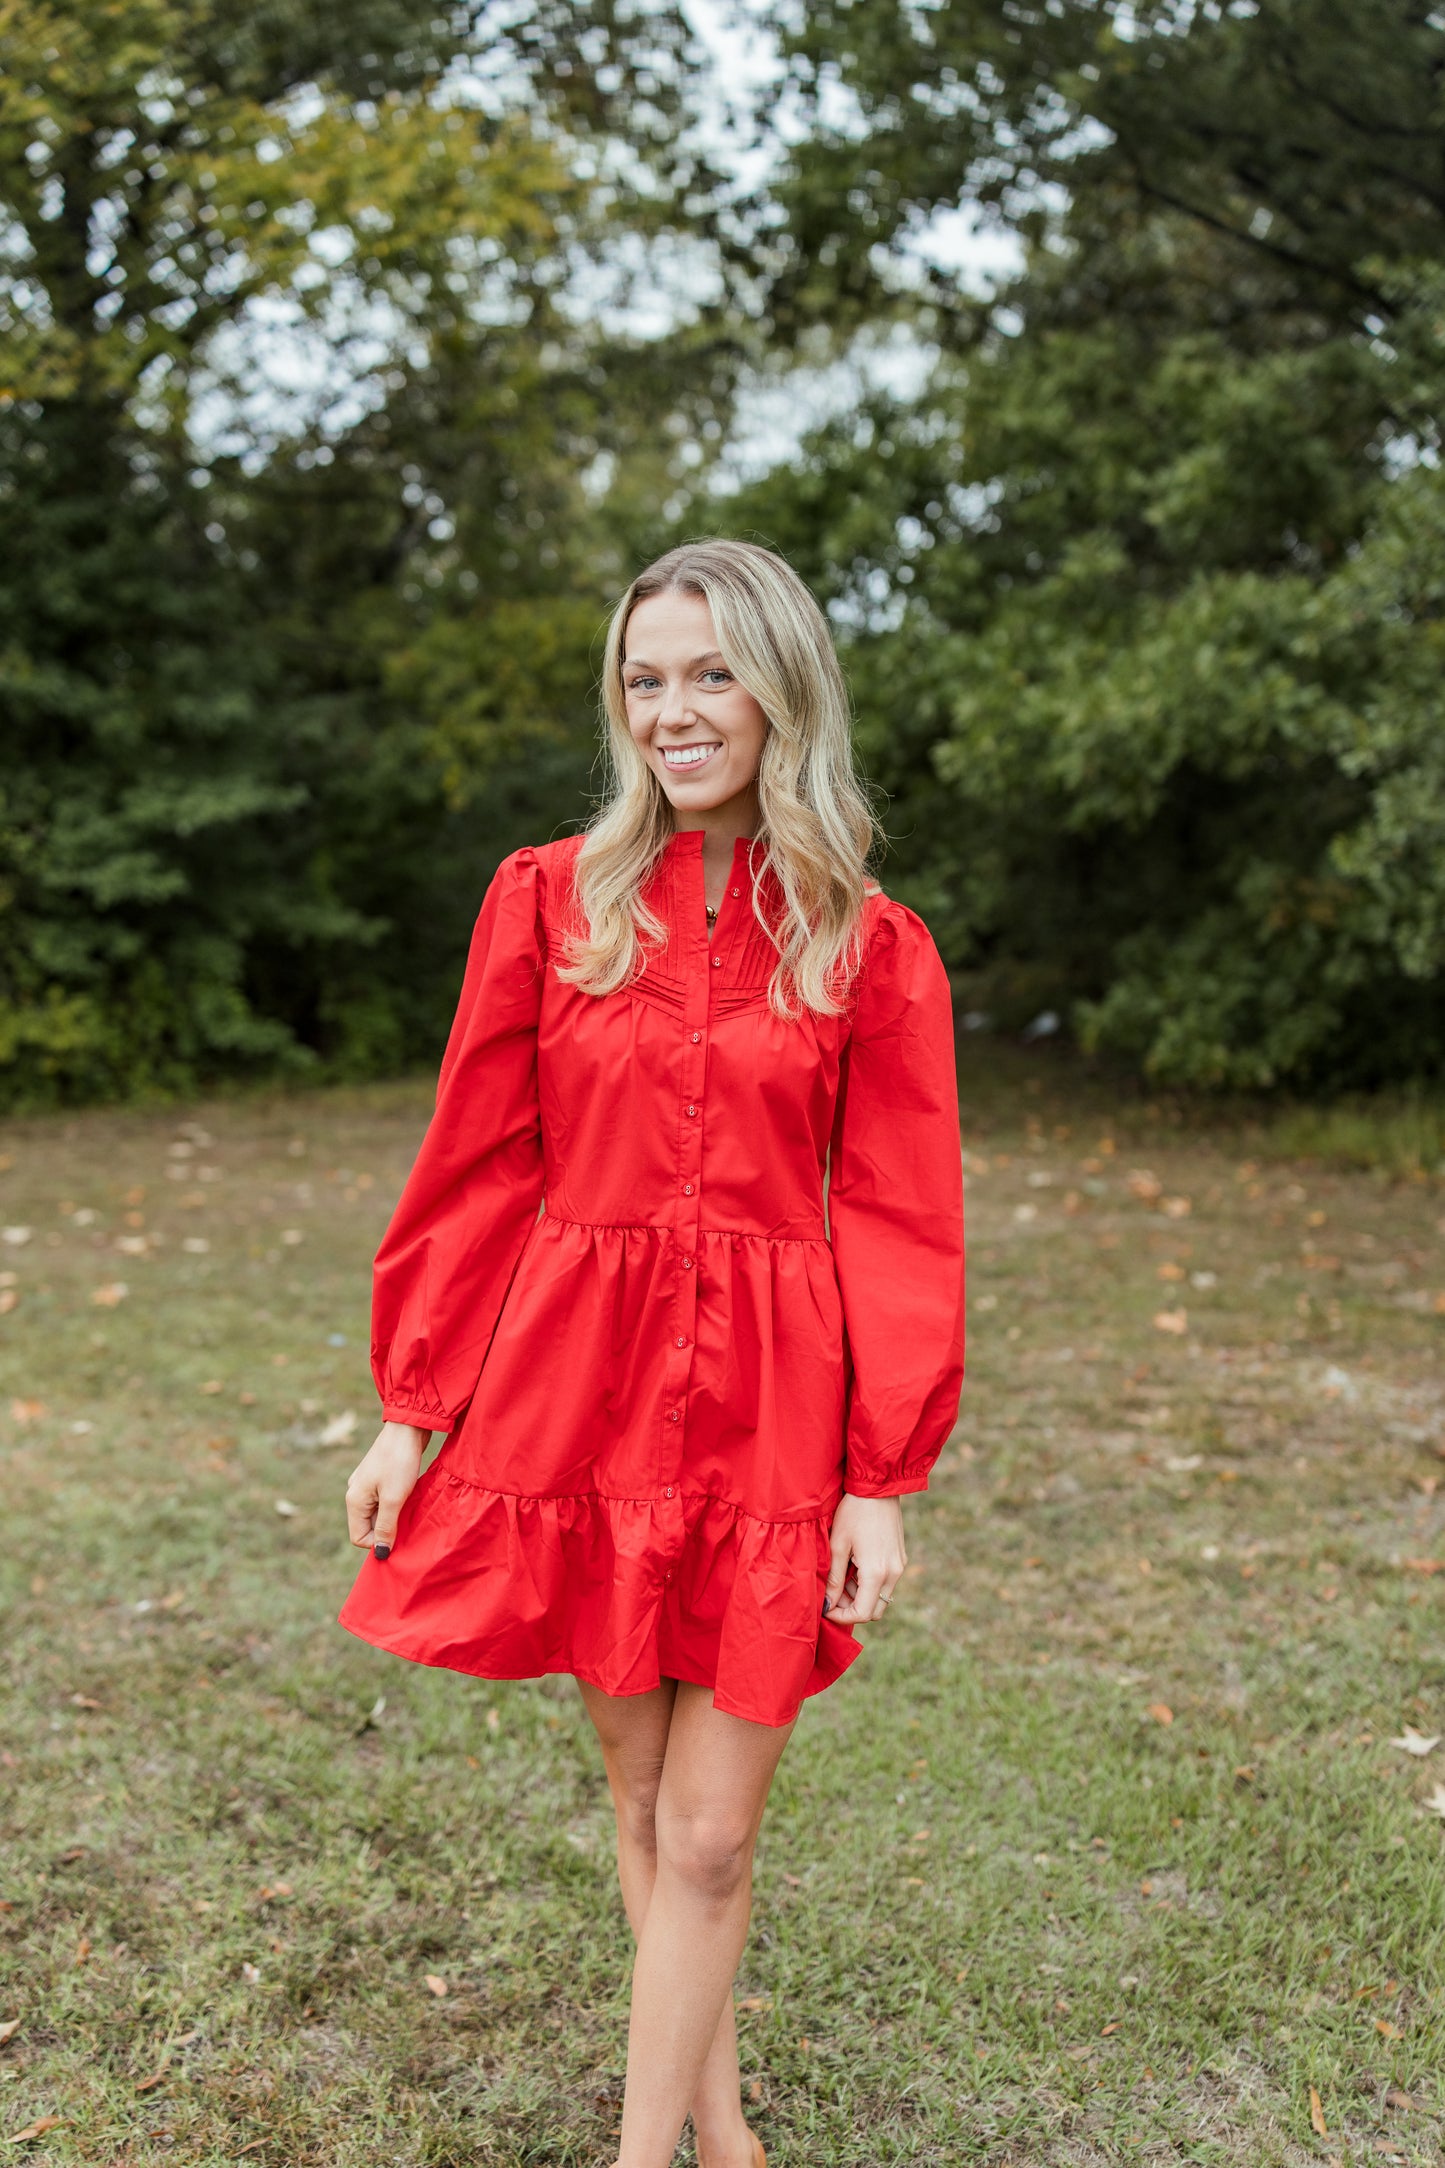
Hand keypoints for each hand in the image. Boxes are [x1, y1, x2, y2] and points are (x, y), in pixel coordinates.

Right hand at [345, 1422, 428, 1557]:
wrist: (407, 1426)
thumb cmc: (400, 1461)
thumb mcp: (394, 1499)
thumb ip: (386, 1527)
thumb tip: (381, 1554)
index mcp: (353, 1500)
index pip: (359, 1537)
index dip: (379, 1541)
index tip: (400, 1531)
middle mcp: (355, 1494)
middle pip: (368, 1526)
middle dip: (387, 1528)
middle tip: (407, 1517)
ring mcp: (366, 1485)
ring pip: (378, 1514)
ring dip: (394, 1515)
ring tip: (409, 1502)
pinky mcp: (378, 1478)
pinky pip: (383, 1501)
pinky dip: (395, 1503)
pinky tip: (408, 1494)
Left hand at [823, 1493, 905, 1624]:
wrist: (877, 1487)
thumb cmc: (853, 1512)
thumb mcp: (837, 1546)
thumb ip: (833, 1579)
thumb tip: (826, 1604)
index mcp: (876, 1572)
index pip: (862, 1614)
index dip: (841, 1617)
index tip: (825, 1608)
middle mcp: (893, 1574)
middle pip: (874, 1611)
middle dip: (851, 1609)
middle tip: (832, 1594)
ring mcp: (899, 1566)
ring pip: (880, 1598)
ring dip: (860, 1596)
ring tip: (840, 1576)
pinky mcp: (900, 1558)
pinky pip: (885, 1583)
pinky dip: (869, 1584)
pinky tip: (853, 1566)